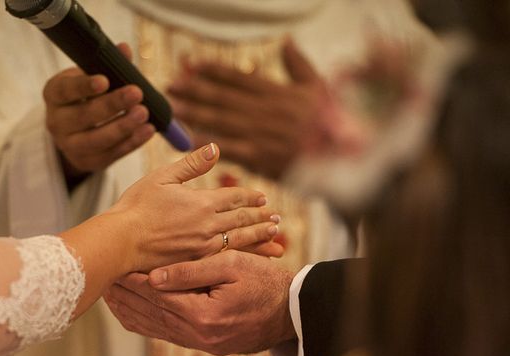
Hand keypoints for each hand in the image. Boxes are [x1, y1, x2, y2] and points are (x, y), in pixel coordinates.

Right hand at [43, 43, 154, 178]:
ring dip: (123, 127)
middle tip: (136, 94)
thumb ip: (108, 66)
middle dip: (112, 105)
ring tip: (144, 114)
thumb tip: (124, 50)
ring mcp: (70, 145)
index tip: (105, 80)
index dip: (84, 86)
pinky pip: (111, 154)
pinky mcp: (88, 162)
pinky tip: (147, 131)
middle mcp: (56, 122)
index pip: (65, 90)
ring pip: (97, 139)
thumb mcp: (92, 77)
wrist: (75, 132)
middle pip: (84, 116)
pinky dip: (131, 143)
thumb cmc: (87, 97)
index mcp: (54, 95)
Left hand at [104, 251, 295, 354]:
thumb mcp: (234, 266)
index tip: (117, 266)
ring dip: (130, 311)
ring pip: (154, 328)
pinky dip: (146, 324)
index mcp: (204, 314)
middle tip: (103, 281)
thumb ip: (193, 271)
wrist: (289, 312)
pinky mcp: (203, 345)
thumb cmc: (265, 283)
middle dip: (125, 295)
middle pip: (150, 313)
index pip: (158, 295)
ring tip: (109, 296)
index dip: (135, 280)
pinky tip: (132, 313)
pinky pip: (166, 336)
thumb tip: (154, 276)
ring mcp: (200, 344)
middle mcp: (198, 335)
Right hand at [108, 144, 283, 272]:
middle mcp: (208, 225)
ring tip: (274, 235)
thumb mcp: (162, 177)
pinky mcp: (196, 263)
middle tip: (275, 217)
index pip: (234, 197)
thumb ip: (191, 164)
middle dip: (260, 216)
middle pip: (242, 219)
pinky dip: (247, 257)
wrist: (121, 242)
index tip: (262, 198)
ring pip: (241, 240)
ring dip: (260, 236)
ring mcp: (204, 247)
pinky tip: (255, 258)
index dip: (250, 197)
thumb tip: (215, 148)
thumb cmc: (135, 208)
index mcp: (201, 202)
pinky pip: (228, 259)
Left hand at [167, 38, 326, 178]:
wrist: (339, 160)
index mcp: (277, 92)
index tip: (193, 65)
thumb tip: (286, 40)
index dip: (214, 71)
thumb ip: (299, 65)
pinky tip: (189, 138)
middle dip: (194, 90)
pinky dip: (208, 142)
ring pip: (220, 120)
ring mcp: (260, 133)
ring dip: (194, 113)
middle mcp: (264, 110)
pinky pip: (227, 147)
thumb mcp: (319, 88)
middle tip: (171, 86)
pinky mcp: (258, 157)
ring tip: (173, 108)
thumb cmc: (331, 124)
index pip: (239, 77)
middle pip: (222, 97)